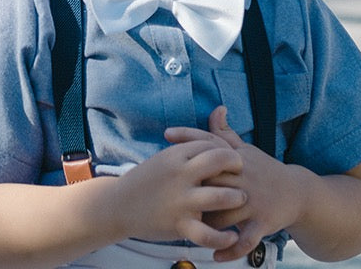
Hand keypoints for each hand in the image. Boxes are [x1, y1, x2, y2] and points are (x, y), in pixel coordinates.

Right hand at [111, 141, 247, 250]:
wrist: (119, 205)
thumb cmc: (147, 180)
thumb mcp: (165, 158)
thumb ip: (189, 147)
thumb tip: (217, 123)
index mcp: (175, 154)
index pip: (211, 143)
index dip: (227, 150)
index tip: (232, 160)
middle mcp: (180, 174)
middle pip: (219, 160)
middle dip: (237, 165)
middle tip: (241, 174)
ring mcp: (181, 200)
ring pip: (220, 196)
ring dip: (236, 198)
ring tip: (239, 200)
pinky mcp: (179, 224)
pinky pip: (208, 234)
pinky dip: (224, 238)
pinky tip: (231, 236)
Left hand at [166, 106, 297, 261]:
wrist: (297, 192)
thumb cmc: (263, 169)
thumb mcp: (245, 149)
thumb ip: (225, 133)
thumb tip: (216, 108)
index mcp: (237, 157)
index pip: (210, 143)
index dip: (188, 136)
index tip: (166, 134)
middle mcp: (244, 176)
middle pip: (212, 178)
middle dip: (193, 186)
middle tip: (169, 192)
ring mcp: (253, 201)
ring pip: (224, 212)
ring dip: (206, 222)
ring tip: (186, 227)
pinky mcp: (263, 223)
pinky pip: (245, 239)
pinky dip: (231, 250)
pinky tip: (215, 255)